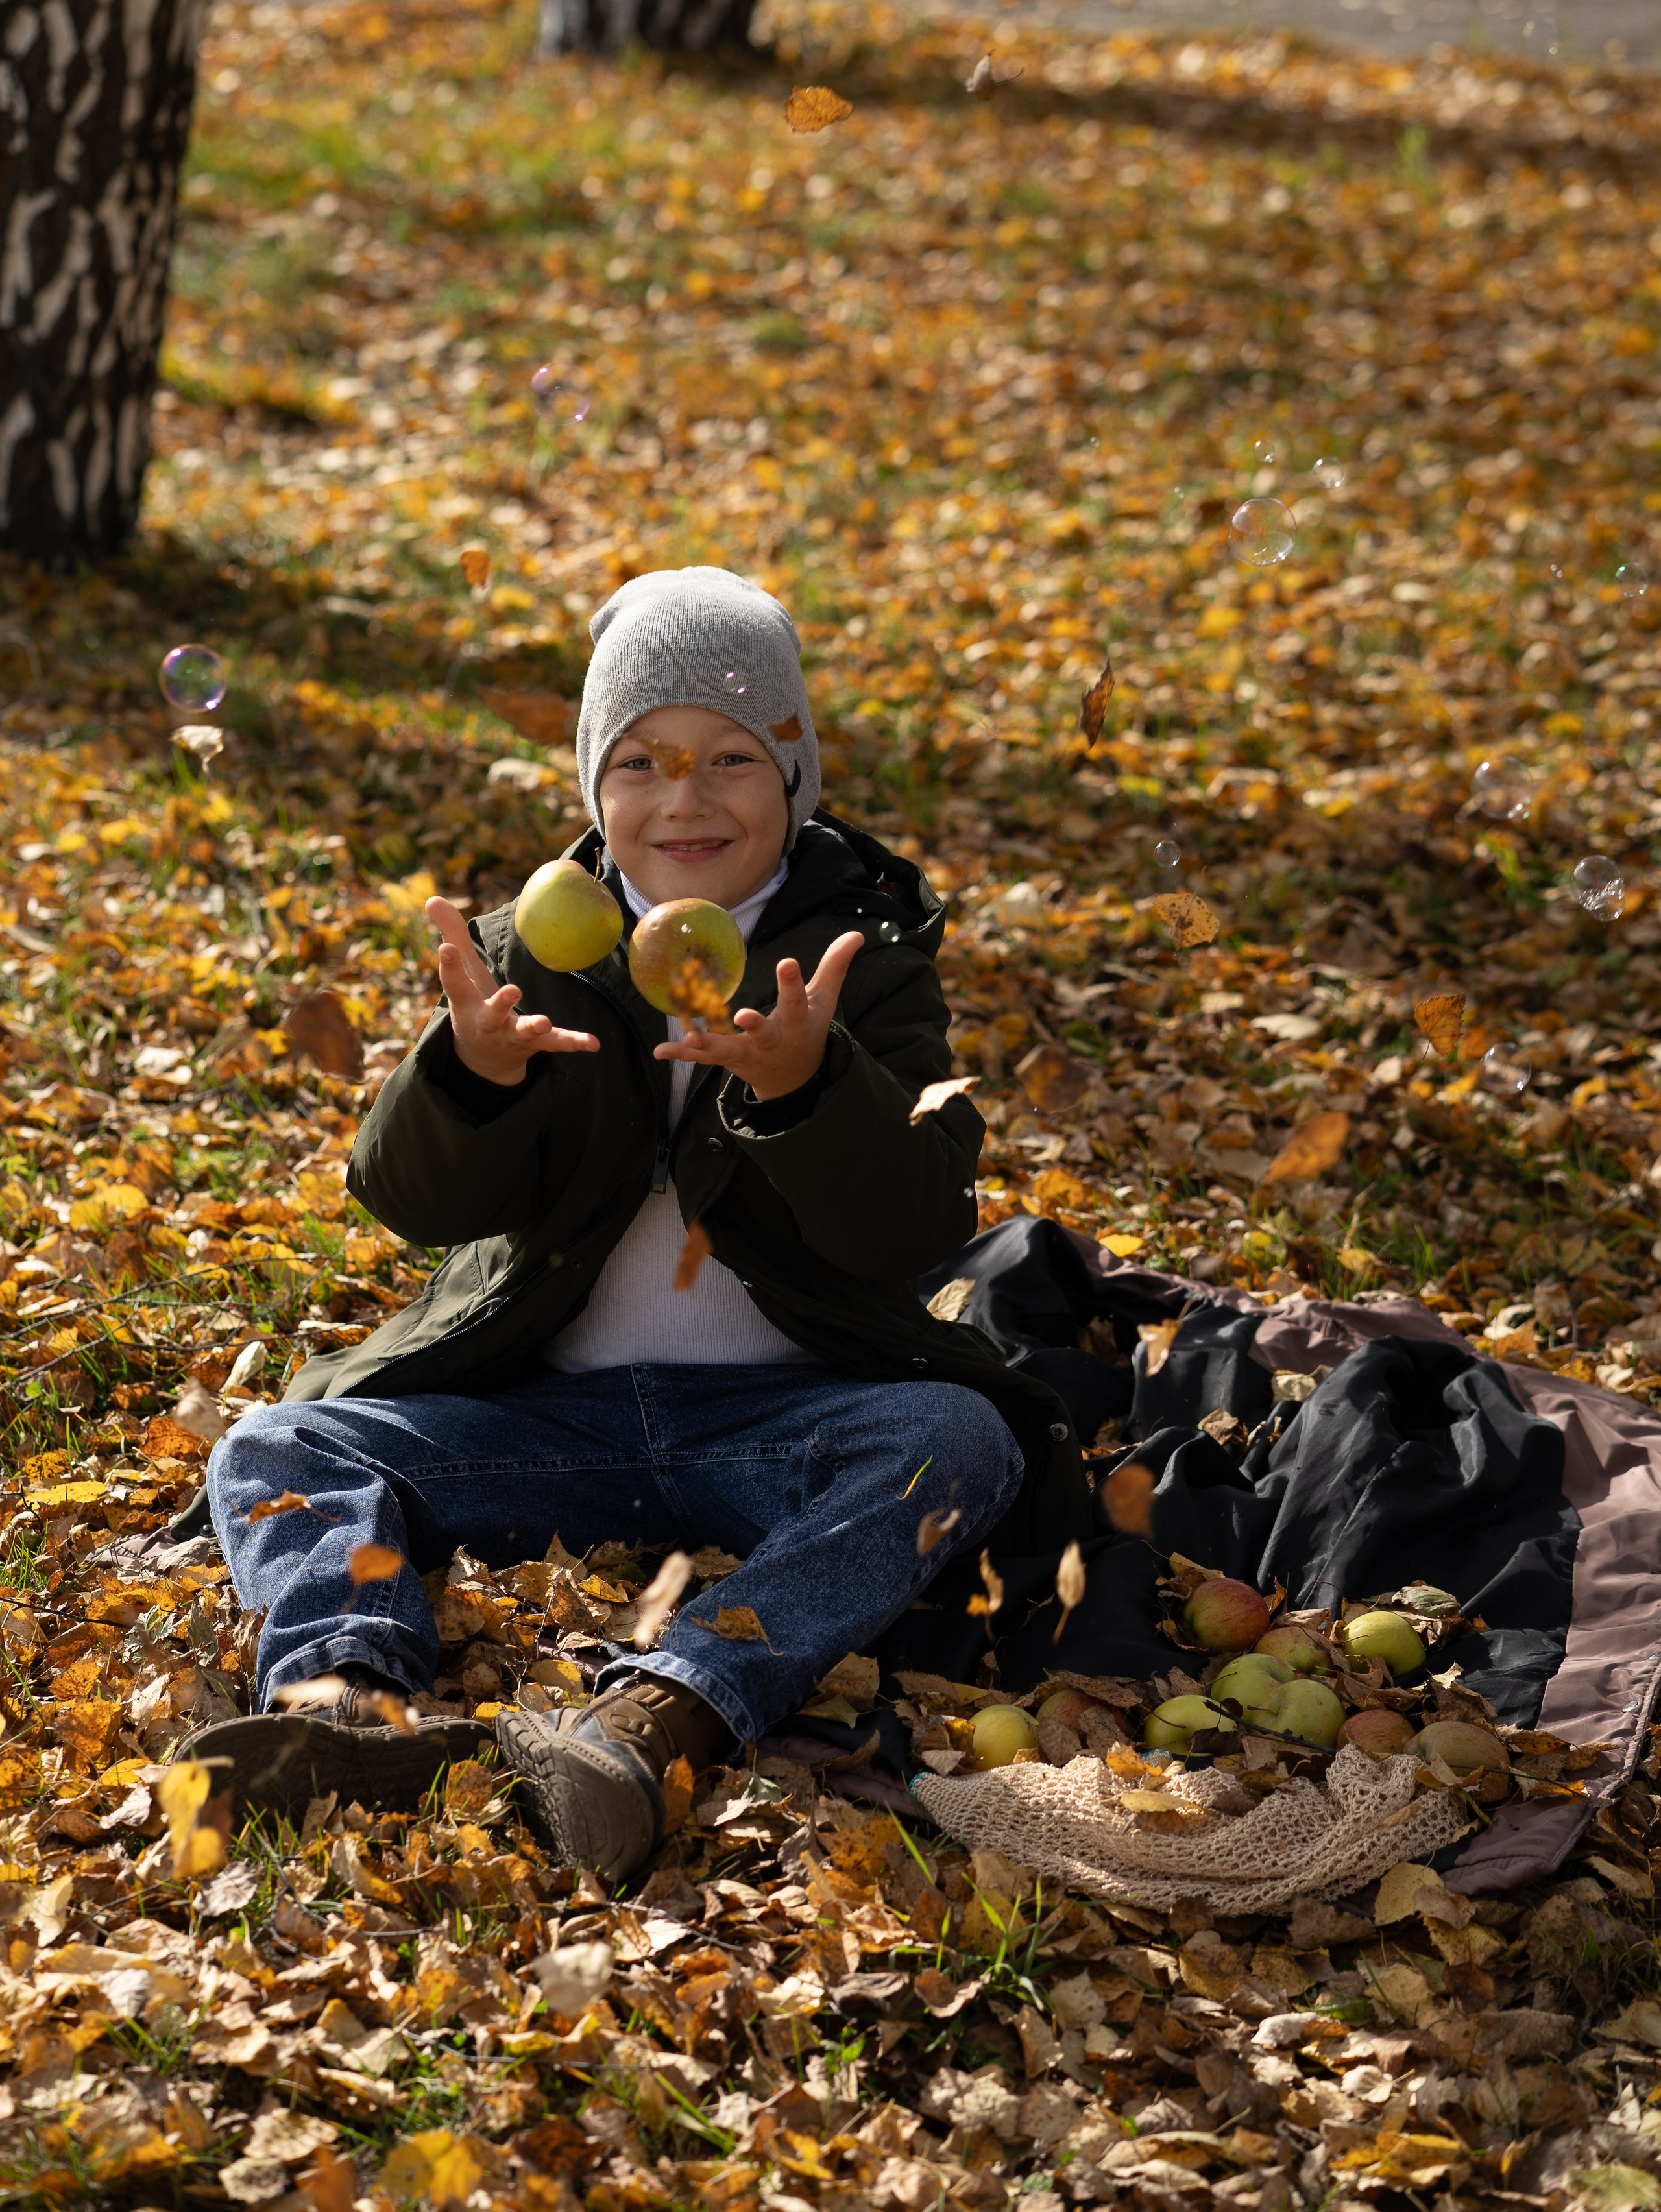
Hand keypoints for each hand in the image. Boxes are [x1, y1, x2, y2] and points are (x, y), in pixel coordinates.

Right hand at [426, 897, 599, 1085]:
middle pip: (492, 1014)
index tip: (446, 948)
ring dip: (533, 1027)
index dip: (449, 965)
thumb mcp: (462, 973)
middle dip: (501, 1003)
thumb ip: (452, 934)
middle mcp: (488, 1022)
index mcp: (467, 1002)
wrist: (484, 1058)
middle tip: (513, 990)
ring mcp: (513, 1036)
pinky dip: (573, 1043)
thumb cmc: (473, 1003)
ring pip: (522, 1032)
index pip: (455, 983)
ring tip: (544, 1022)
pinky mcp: (536, 1044)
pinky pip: (556, 1045)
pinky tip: (593, 1043)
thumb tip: (431, 899)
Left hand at [655, 930, 864, 1100]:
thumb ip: (835, 966)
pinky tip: (661, 1051)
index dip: (792, 983)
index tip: (786, 962)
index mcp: (797, 1023)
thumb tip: (857, 934)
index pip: (796, 1001)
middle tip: (743, 1016)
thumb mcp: (824, 1000)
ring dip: (708, 1046)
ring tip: (690, 1038)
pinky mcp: (728, 1061)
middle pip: (764, 1033)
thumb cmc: (808, 1029)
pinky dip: (683, 1055)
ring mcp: (748, 1054)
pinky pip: (704, 1060)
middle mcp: (772, 1041)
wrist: (795, 1078)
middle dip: (754, 1026)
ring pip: (728, 1051)